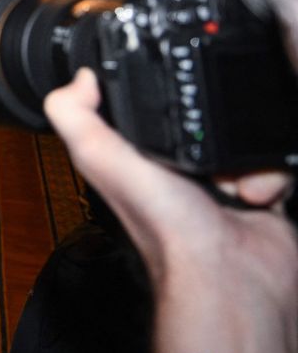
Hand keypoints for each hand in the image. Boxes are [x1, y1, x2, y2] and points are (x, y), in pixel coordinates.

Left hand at [46, 69, 297, 352]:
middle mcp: (179, 169)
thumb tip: (79, 77)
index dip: (162, 96)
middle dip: (215, 121)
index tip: (174, 91)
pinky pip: (277, 160)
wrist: (228, 275)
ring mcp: (224, 182)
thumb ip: (75, 116)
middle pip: (208, 116)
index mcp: (137, 158)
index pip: (149, 108)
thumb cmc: (163, 227)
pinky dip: (273, 172)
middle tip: (205, 148)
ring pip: (246, 136)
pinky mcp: (263, 192)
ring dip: (245, 151)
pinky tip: (256, 194)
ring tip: (229, 180)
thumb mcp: (100, 159)